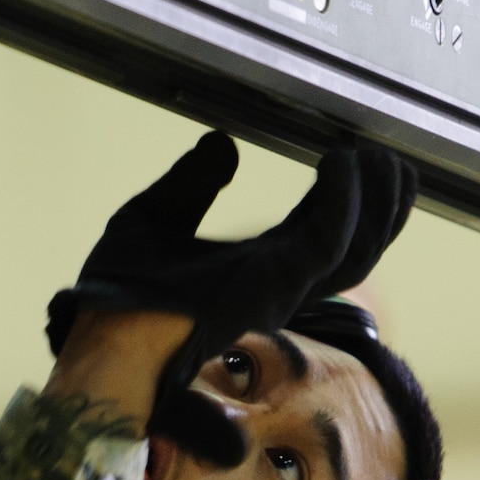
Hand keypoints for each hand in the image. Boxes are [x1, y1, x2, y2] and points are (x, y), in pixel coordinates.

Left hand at [46, 135, 417, 466]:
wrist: (88, 337)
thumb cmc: (112, 297)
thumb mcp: (151, 222)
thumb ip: (190, 185)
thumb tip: (222, 142)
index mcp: (256, 275)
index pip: (328, 240)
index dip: (355, 202)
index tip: (366, 157)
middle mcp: (276, 289)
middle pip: (358, 250)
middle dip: (385, 205)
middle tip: (391, 156)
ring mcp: (275, 293)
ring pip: (354, 251)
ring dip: (374, 200)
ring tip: (372, 153)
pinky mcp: (264, 291)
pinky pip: (322, 246)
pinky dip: (342, 204)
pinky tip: (340, 162)